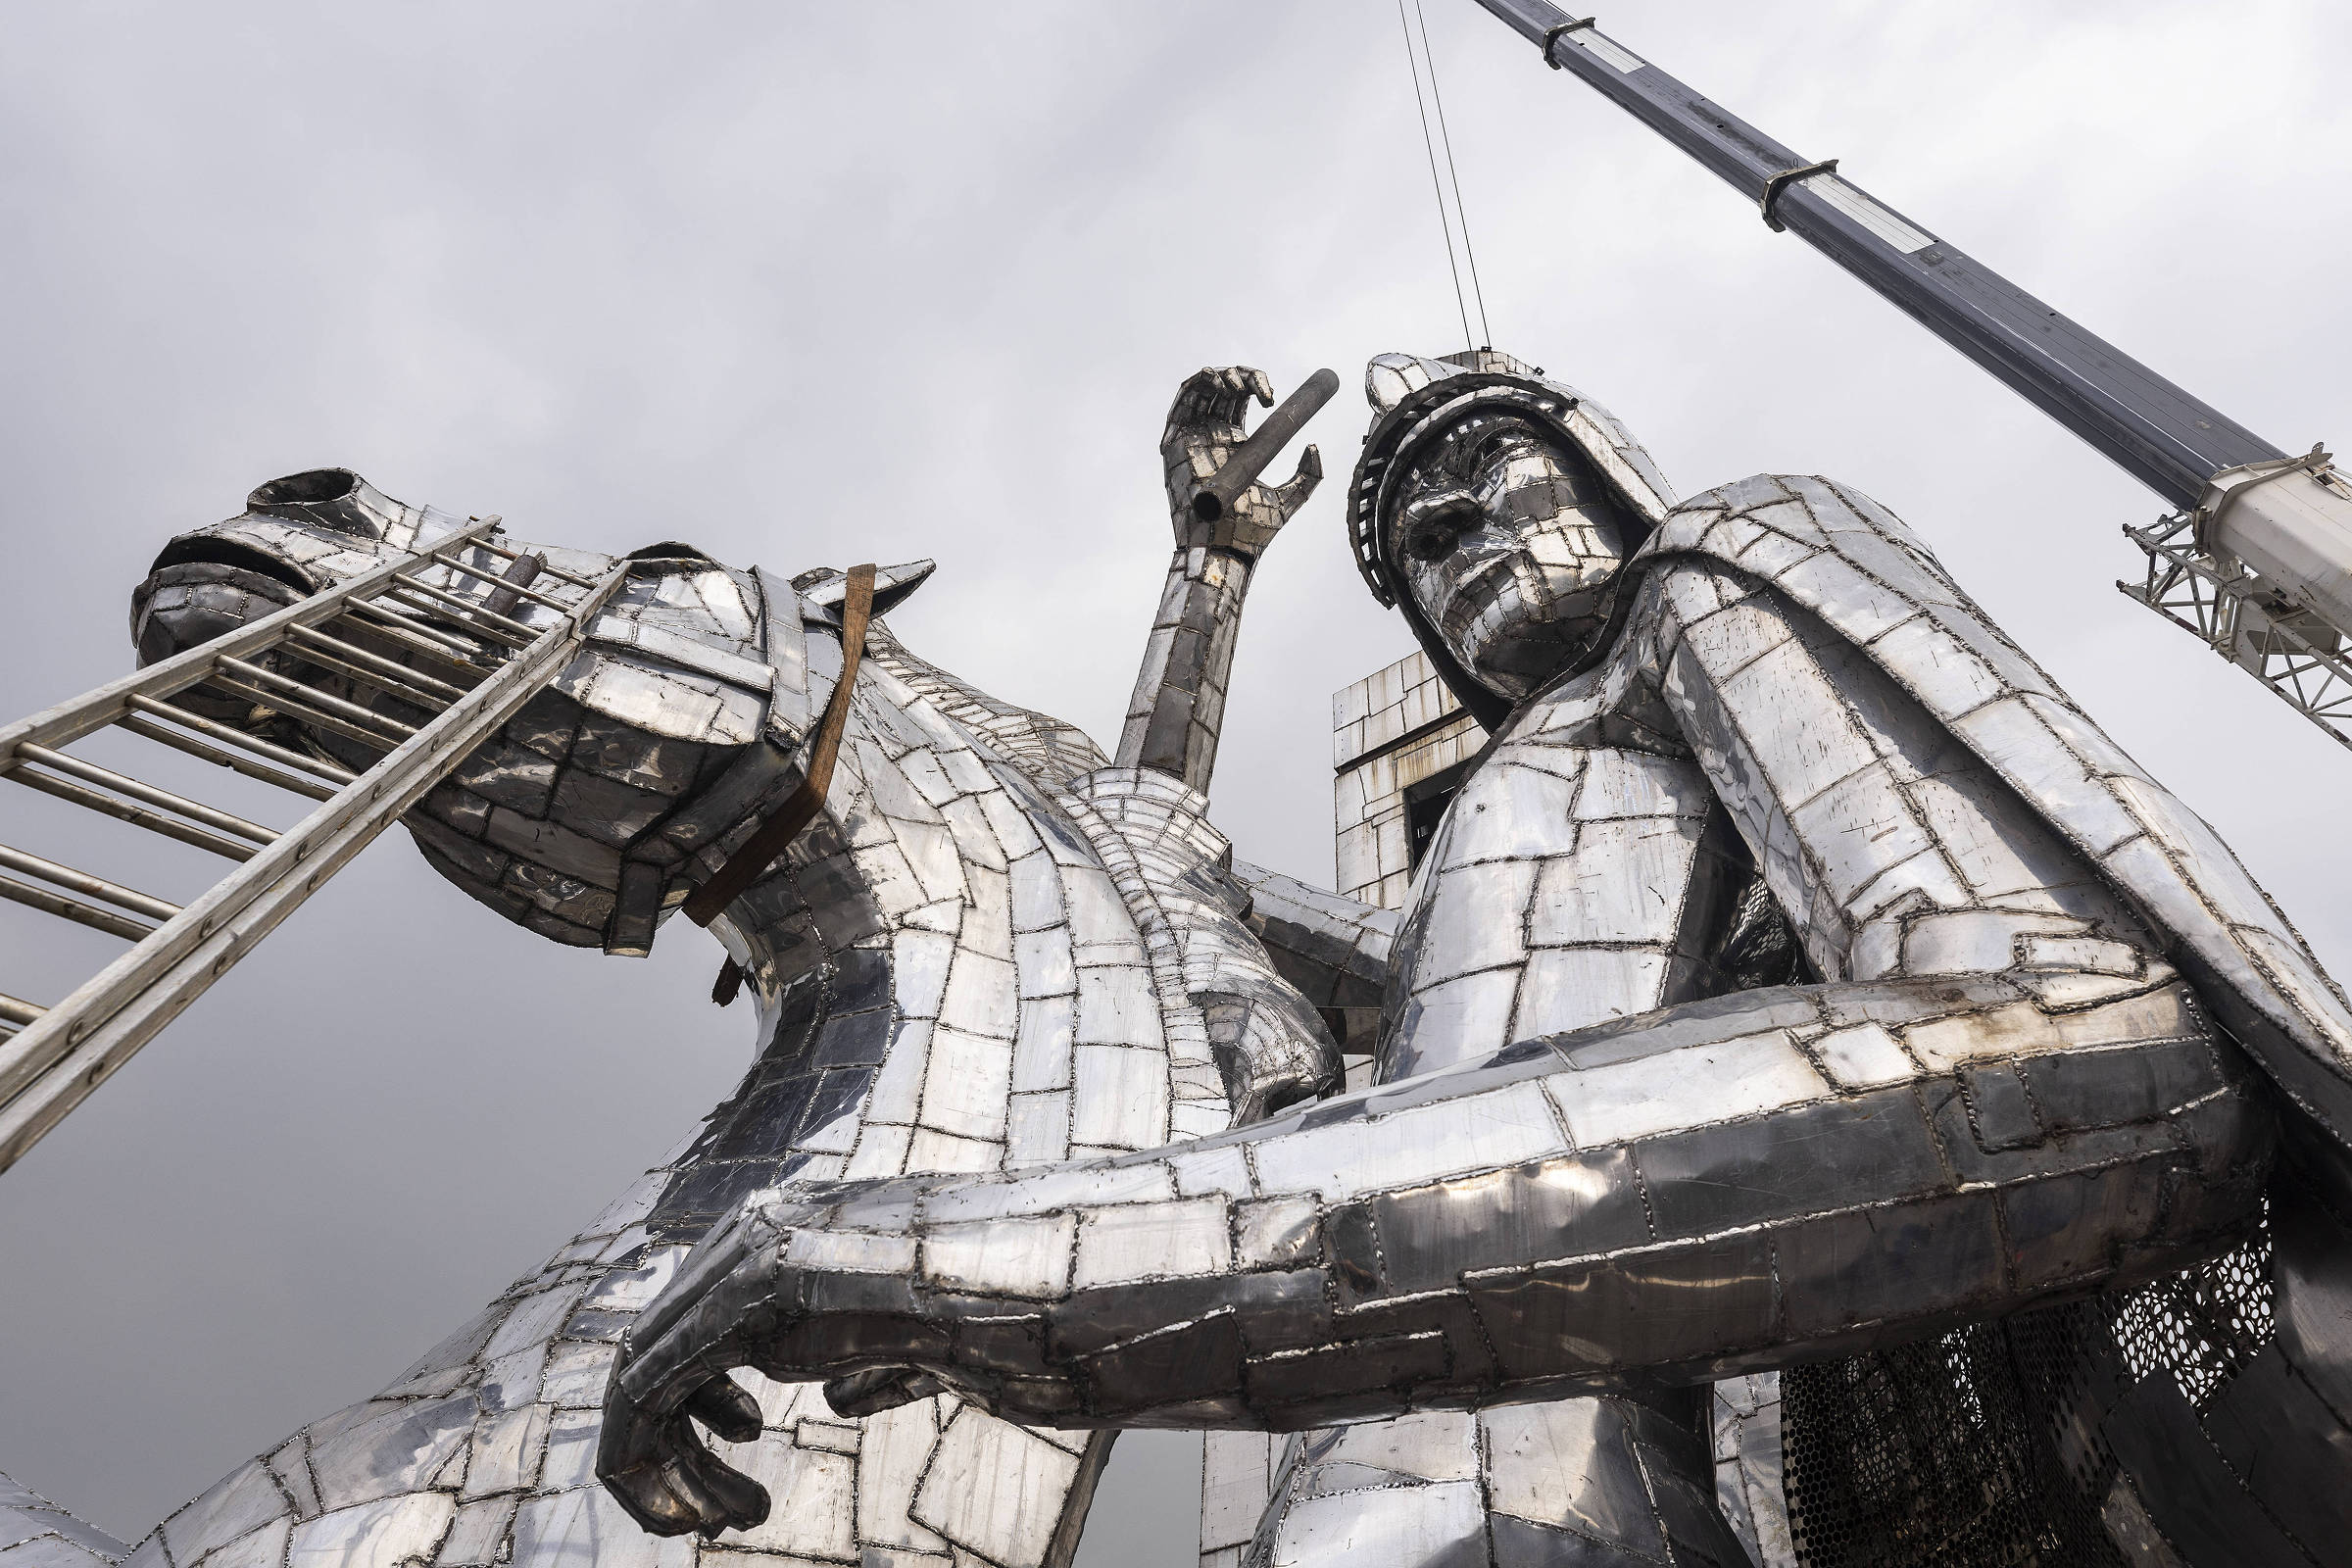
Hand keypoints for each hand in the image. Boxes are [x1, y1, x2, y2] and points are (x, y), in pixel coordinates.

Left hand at [595, 1185, 964, 1537]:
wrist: (1028, 1290)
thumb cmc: (997, 1310)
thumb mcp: (916, 1341)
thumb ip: (869, 1360)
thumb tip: (839, 1397)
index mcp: (794, 1230)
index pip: (705, 1320)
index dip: (707, 1402)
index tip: (742, 1464)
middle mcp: (756, 1230)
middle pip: (663, 1343)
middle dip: (677, 1439)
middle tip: (723, 1512)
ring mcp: (741, 1261)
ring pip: (644, 1375)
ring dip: (667, 1465)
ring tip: (731, 1519)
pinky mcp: (733, 1309)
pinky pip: (644, 1396)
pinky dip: (651, 1466)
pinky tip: (718, 1512)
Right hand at [1161, 366, 1322, 558]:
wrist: (1227, 548)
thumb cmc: (1252, 532)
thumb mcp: (1290, 499)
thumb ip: (1308, 477)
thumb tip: (1312, 446)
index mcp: (1236, 444)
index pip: (1242, 399)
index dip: (1256, 384)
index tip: (1274, 396)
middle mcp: (1213, 436)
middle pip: (1224, 390)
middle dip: (1242, 377)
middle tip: (1262, 390)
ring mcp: (1193, 438)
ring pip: (1203, 391)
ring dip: (1220, 376)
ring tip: (1239, 385)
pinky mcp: (1175, 444)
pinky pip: (1181, 405)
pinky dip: (1194, 385)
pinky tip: (1213, 380)